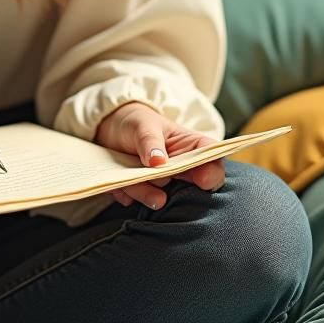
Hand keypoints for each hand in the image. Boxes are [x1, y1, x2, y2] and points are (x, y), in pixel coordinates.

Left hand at [93, 100, 224, 209]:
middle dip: (174, 190)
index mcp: (190, 147)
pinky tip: (118, 185)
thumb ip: (150, 141)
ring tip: (131, 184)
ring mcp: (163, 185)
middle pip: (191, 188)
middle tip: (157, 183)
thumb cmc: (136, 123)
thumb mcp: (142, 125)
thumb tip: (158, 161)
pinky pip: (137, 200)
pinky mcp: (144, 193)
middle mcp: (181, 170)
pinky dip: (127, 194)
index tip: (202, 181)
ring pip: (161, 197)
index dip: (212, 172)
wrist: (110, 130)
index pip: (212, 159)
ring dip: (145, 193)